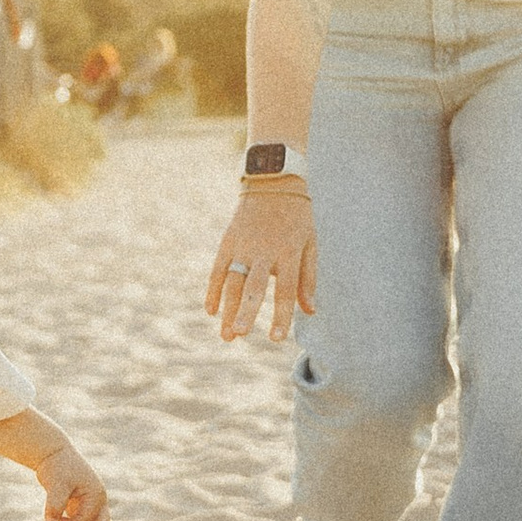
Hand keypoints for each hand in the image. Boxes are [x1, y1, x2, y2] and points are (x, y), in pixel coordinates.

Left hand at [40, 441, 109, 520]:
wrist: (53, 453)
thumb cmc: (57, 466)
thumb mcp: (56, 483)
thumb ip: (55, 501)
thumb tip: (51, 519)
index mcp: (96, 494)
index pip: (87, 518)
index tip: (52, 520)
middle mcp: (98, 500)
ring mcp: (90, 503)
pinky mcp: (80, 505)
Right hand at [205, 180, 313, 340]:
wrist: (274, 181)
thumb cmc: (297, 218)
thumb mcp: (310, 244)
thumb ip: (308, 278)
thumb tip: (309, 310)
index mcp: (289, 252)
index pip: (285, 290)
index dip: (281, 315)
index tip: (276, 339)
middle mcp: (264, 251)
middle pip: (254, 286)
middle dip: (245, 311)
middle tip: (238, 334)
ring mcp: (243, 245)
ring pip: (232, 281)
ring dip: (227, 309)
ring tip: (227, 336)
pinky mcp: (228, 240)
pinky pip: (217, 268)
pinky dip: (212, 289)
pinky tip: (211, 310)